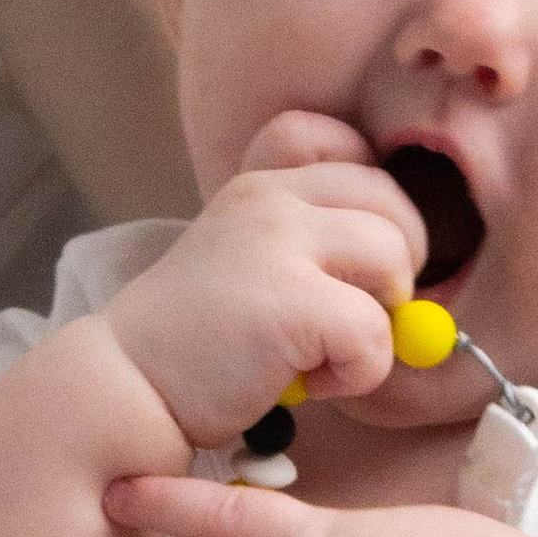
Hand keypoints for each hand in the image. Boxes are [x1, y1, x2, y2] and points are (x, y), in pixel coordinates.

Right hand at [98, 115, 427, 454]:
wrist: (123, 391)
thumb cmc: (190, 347)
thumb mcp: (247, 267)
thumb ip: (312, 251)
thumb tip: (414, 289)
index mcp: (259, 184)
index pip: (349, 145)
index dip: (373, 206)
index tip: (346, 263)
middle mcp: (270, 197)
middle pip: (393, 203)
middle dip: (396, 267)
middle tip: (349, 319)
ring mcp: (279, 241)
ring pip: (396, 258)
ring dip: (377, 322)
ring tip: (319, 353)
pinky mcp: (293, 300)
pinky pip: (376, 333)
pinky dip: (357, 373)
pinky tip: (305, 382)